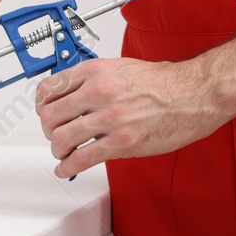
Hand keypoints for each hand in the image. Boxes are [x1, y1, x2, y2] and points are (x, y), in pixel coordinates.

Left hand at [35, 57, 229, 177]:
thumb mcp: (120, 67)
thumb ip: (94, 79)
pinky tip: (67, 169)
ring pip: (61, 138)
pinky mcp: (122, 142)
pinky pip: (82, 158)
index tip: (45, 113)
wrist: (193, 93)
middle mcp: (98, 91)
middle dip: (48, 129)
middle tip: (54, 135)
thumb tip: (72, 94)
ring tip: (63, 153)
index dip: (42, 105)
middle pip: (50, 115)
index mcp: (96, 71)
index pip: (49, 88)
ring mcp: (110, 117)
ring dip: (57, 150)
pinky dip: (68, 167)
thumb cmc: (163, 82)